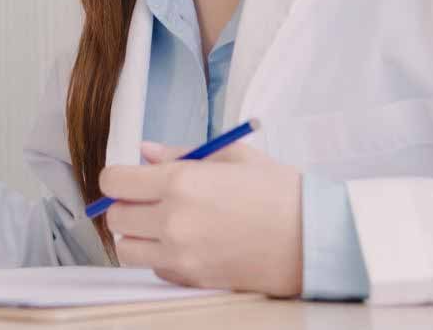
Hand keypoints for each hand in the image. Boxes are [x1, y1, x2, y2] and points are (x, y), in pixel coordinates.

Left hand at [100, 141, 302, 296]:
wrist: (317, 238)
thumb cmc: (280, 192)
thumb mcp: (231, 156)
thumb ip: (180, 153)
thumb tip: (144, 151)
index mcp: (180, 183)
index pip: (114, 182)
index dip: (116, 178)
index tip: (127, 178)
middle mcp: (173, 221)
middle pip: (115, 217)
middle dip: (125, 205)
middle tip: (146, 199)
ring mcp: (182, 256)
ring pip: (127, 249)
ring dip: (137, 236)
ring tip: (162, 225)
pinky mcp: (194, 280)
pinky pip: (156, 270)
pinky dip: (161, 258)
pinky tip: (186, 244)